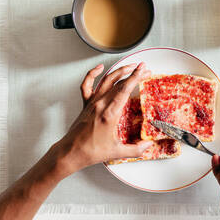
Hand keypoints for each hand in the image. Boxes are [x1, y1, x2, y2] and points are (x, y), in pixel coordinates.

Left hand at [49, 63, 152, 178]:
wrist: (71, 152)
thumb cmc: (91, 151)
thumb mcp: (117, 152)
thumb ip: (135, 150)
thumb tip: (148, 145)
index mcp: (109, 113)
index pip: (125, 89)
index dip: (135, 77)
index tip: (143, 69)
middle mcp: (100, 104)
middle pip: (119, 82)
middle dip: (133, 73)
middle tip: (144, 69)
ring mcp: (92, 102)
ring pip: (106, 80)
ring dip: (119, 71)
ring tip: (129, 66)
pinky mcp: (85, 104)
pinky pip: (87, 84)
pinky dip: (92, 73)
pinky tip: (99, 68)